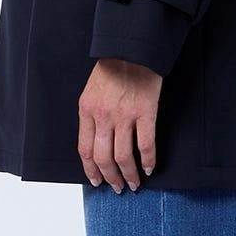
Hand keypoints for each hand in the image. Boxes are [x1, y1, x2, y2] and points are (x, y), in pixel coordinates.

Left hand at [78, 57, 161, 190]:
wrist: (131, 48)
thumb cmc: (112, 67)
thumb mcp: (91, 91)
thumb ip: (92, 115)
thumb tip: (97, 141)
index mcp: (87, 110)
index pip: (85, 150)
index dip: (91, 170)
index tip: (96, 181)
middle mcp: (103, 116)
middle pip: (103, 157)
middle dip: (110, 177)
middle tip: (118, 187)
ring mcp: (125, 115)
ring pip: (123, 156)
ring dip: (129, 174)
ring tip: (134, 183)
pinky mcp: (145, 112)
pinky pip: (146, 144)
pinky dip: (148, 160)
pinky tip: (150, 168)